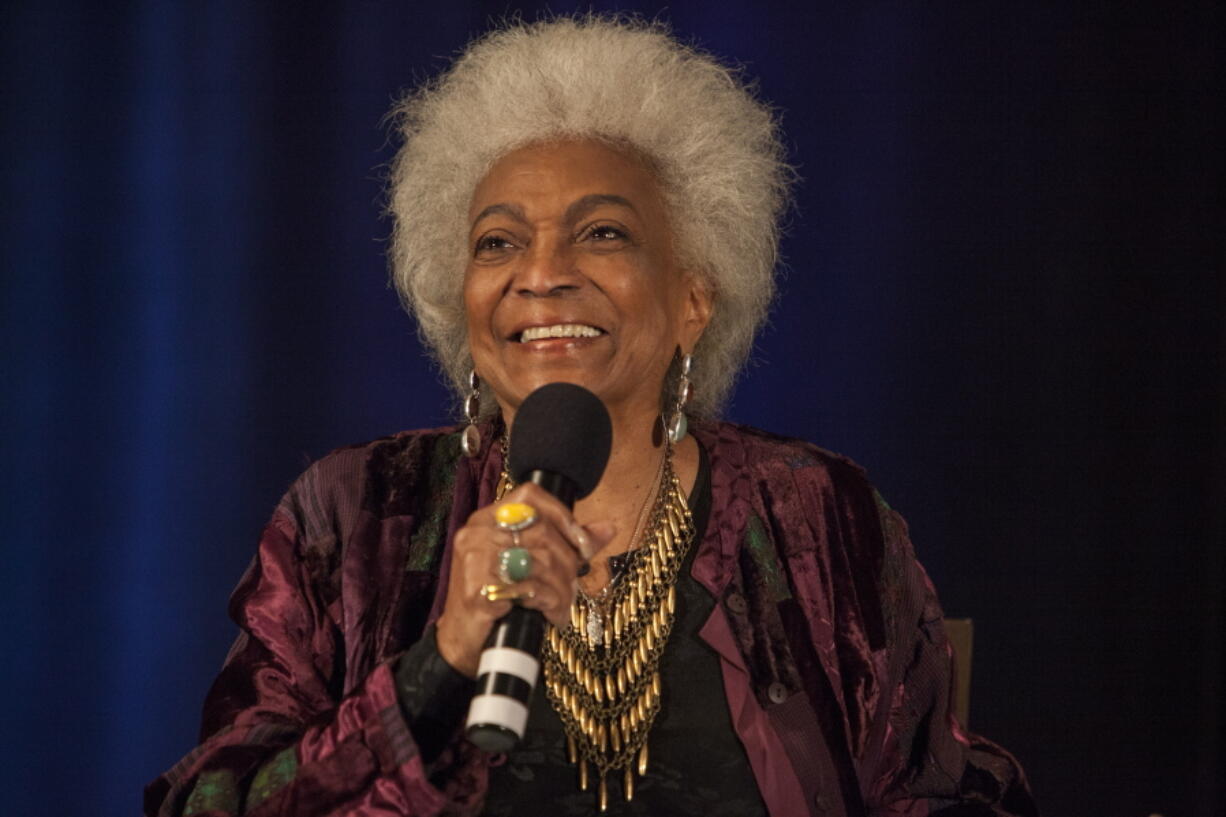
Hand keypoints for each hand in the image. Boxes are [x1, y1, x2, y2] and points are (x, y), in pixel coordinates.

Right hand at [435, 482, 612, 676]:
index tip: (581, 544)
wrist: (463, 638)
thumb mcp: (529, 564)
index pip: (530, 495)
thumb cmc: (499, 597)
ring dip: (561, 587)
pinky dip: (546, 602)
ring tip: (563, 603)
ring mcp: (474, 559)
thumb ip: (566, 543)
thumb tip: (608, 528)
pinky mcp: (478, 589)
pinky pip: (528, 588)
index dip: (562, 516)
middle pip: (540, 531)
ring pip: (538, 561)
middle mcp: (476, 532)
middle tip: (573, 585)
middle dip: (567, 562)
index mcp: (487, 519)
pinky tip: (548, 612)